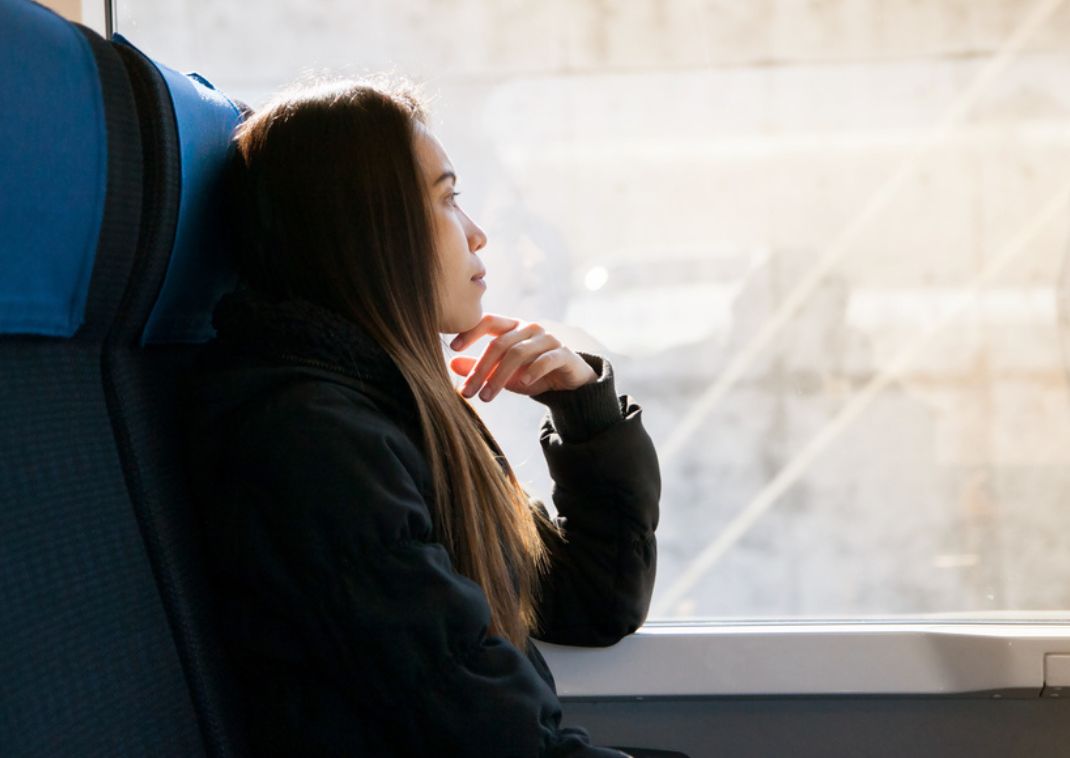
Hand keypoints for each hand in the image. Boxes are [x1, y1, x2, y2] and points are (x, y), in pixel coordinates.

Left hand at [448, 314, 597, 401]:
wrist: (568, 383)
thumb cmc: (531, 373)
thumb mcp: (503, 373)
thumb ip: (480, 367)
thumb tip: (452, 364)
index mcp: (513, 327)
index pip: (488, 321)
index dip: (470, 332)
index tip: (453, 348)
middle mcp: (529, 329)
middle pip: (500, 343)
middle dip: (481, 369)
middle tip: (468, 391)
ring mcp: (548, 339)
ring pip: (519, 353)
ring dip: (500, 376)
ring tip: (487, 397)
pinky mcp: (563, 353)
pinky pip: (546, 359)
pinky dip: (533, 370)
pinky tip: (523, 383)